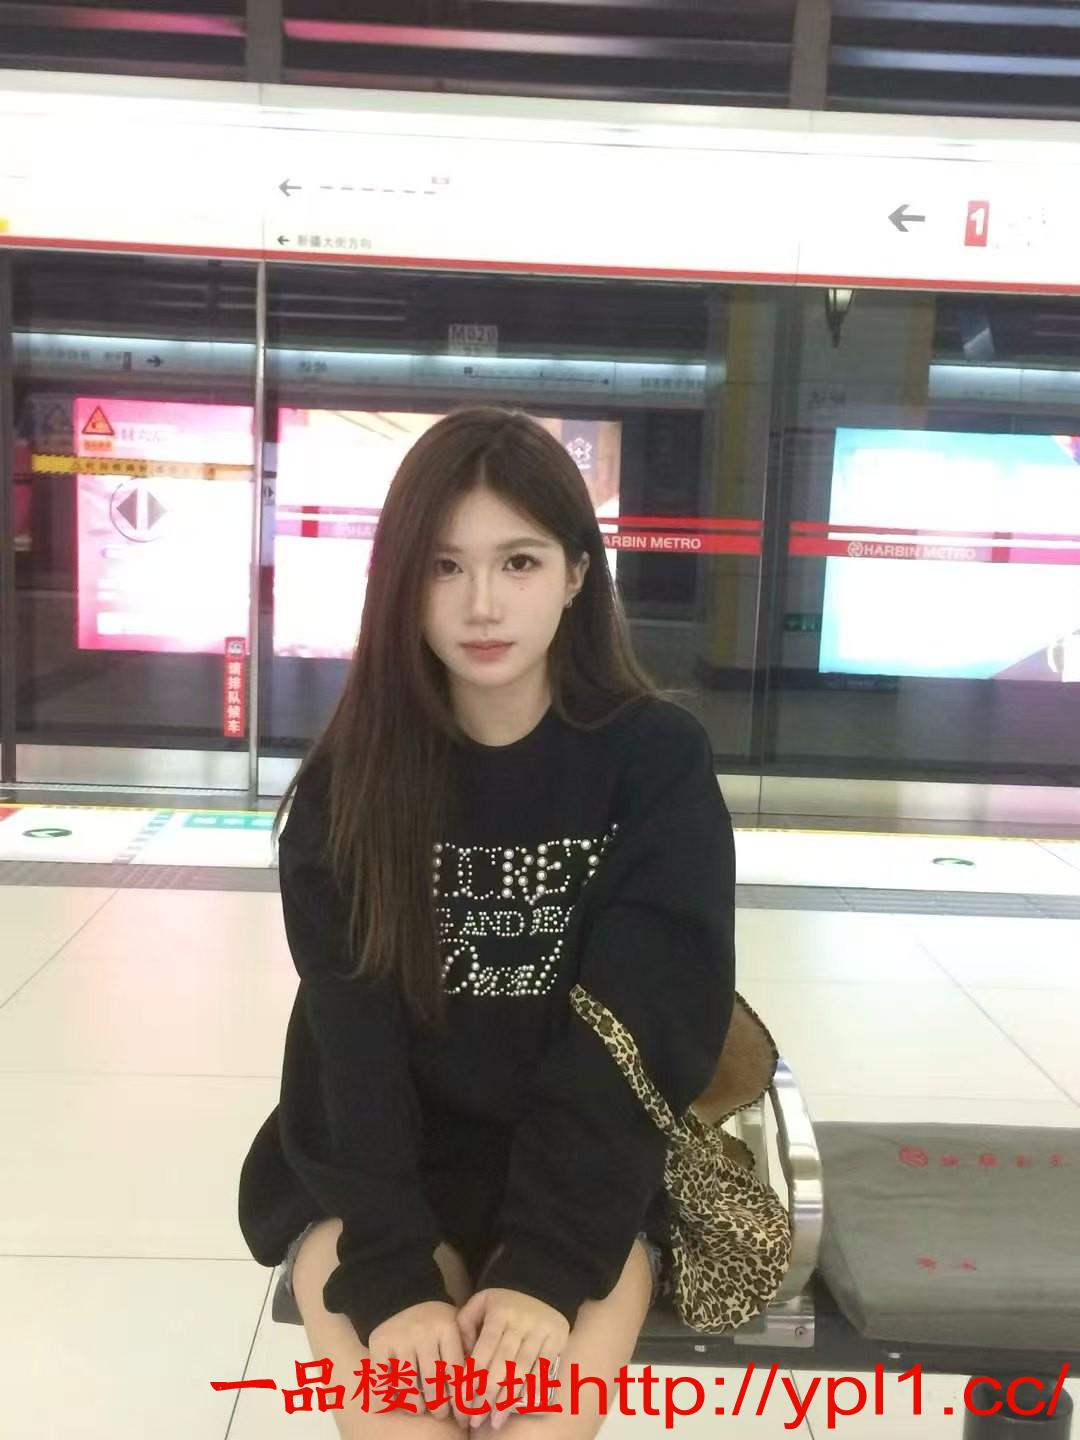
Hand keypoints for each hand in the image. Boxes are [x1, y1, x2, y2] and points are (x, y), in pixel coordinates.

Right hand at [368, 1299, 471, 1428]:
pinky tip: (396, 1401)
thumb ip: (468, 1349)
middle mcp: (423, 1332)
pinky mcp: (379, 1345)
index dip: (461, 1399)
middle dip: (439, 1406)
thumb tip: (477, 1384)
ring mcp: (399, 1339)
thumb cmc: (435, 1321)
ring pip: (408, 1386)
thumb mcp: (456, 1325)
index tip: (463, 1416)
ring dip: (416, 1405)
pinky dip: (389, 1398)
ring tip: (421, 1408)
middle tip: (441, 1413)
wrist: (401, 1297)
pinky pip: (383, 1382)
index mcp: (446, 1327)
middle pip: (433, 1383)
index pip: (456, 1372)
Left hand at [455, 1288, 568, 1430]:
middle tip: (475, 1419)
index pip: (482, 1351)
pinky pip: (544, 1368)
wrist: (542, 1285)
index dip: (472, 1380)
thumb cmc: (504, 1303)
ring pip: (521, 1370)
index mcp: (499, 1312)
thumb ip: (465, 1324)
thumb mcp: (480, 1302)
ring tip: (495, 1420)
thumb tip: (461, 1355)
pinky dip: (533, 1389)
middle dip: (487, 1396)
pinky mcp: (557, 1338)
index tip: (463, 1402)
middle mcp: (520, 1321)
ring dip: (507, 1399)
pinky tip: (522, 1406)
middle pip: (501, 1365)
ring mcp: (540, 1330)